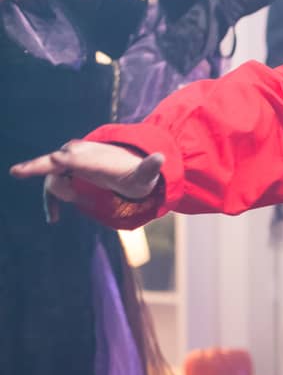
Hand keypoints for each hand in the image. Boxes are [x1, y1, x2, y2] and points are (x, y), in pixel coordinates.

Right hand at [10, 141, 163, 223]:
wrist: (132, 169)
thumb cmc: (138, 174)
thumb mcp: (145, 174)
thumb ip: (150, 167)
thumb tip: (160, 157)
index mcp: (93, 156)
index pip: (70, 158)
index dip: (54, 162)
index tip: (34, 167)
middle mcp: (77, 156)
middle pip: (55, 164)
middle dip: (43, 171)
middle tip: (29, 176)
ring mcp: (70, 164)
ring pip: (54, 179)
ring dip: (66, 194)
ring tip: (87, 202)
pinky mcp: (67, 175)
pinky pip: (52, 187)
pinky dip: (51, 202)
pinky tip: (54, 219)